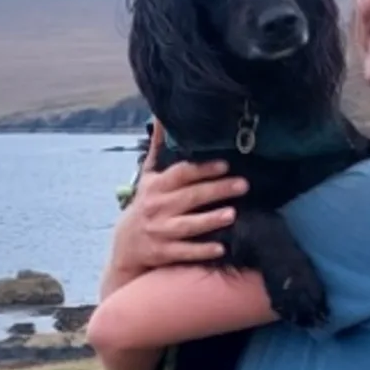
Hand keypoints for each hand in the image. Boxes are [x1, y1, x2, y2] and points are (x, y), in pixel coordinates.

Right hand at [103, 125, 245, 290]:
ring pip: (187, 225)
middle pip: (190, 196)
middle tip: (243, 185)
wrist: (126, 245)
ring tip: (232, 214)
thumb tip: (162, 117)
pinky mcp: (164, 252)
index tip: (225, 164)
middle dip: (217, 190)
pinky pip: (185, 252)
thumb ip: (157, 149)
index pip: (181, 174)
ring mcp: (160, 231)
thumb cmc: (145, 205)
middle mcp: (158, 207)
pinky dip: (201, 251)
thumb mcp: (148, 178)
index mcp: (156, 186)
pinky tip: (221, 248)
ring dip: (209, 220)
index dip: (202, 169)